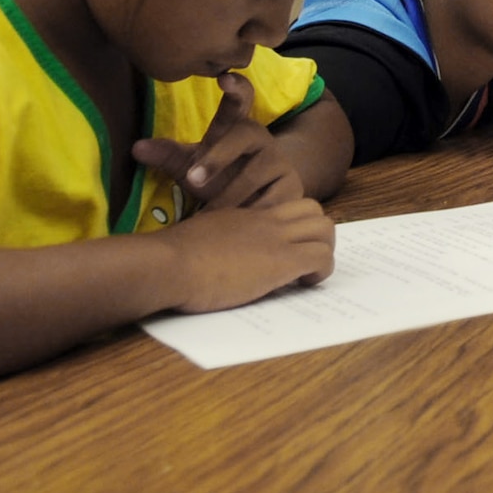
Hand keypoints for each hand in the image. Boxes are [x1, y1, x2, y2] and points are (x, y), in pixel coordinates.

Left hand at [132, 72, 304, 210]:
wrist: (257, 203)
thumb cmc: (218, 178)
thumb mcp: (190, 167)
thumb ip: (167, 156)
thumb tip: (136, 148)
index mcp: (236, 127)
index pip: (240, 101)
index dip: (236, 89)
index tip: (225, 79)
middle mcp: (261, 139)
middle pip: (240, 138)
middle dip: (216, 158)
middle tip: (193, 180)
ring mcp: (280, 162)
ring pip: (254, 174)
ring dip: (229, 195)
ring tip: (208, 214)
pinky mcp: (292, 187)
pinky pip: (273, 198)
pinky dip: (253, 211)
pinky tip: (239, 222)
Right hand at [162, 197, 336, 311]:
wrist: (167, 263)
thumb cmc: (169, 258)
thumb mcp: (199, 239)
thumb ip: (217, 242)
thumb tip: (216, 258)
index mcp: (244, 216)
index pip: (285, 208)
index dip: (293, 227)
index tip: (284, 250)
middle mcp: (265, 221)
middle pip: (314, 210)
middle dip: (317, 235)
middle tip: (304, 260)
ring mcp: (276, 239)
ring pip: (326, 229)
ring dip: (324, 252)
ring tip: (306, 274)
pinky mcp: (281, 261)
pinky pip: (322, 258)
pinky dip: (321, 272)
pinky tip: (302, 284)